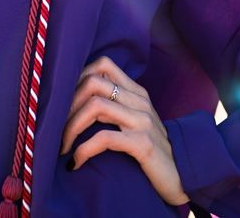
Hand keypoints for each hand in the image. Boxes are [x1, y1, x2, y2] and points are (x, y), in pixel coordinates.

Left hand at [60, 55, 188, 205]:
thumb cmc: (152, 151)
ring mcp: (142, 120)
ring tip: (62, 147)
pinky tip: (75, 162)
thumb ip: (115, 107)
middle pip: (93, 82)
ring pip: (95, 105)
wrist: (184, 175)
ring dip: (70, 127)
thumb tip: (78, 103)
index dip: (76, 78)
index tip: (62, 104)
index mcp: (136, 92)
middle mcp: (139, 100)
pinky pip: (104, 138)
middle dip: (67, 105)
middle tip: (56, 128)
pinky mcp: (143, 144)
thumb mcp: (135, 122)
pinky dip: (83, 149)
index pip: (103, 64)